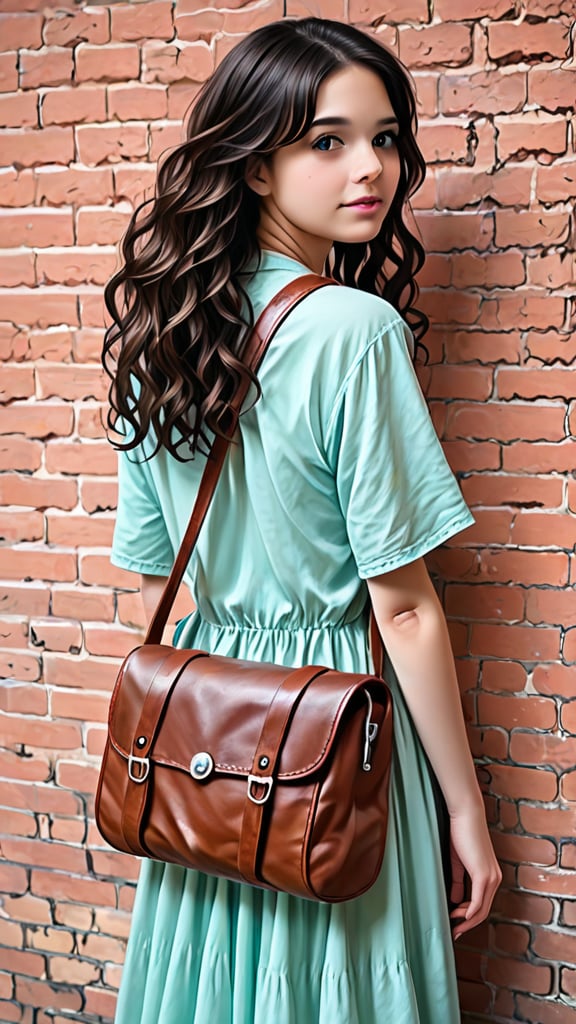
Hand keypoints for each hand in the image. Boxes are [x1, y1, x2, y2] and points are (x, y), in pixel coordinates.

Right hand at [448, 806, 501, 940]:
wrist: (466, 815)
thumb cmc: (461, 834)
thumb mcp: (458, 862)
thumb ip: (459, 881)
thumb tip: (456, 900)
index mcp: (490, 875)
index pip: (483, 904)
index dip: (469, 916)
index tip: (454, 921)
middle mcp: (495, 879)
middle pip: (484, 911)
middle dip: (468, 923)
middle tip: (454, 930)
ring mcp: (491, 877)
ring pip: (481, 909)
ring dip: (466, 920)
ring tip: (452, 923)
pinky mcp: (483, 874)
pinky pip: (478, 900)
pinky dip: (469, 912)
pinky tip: (459, 917)